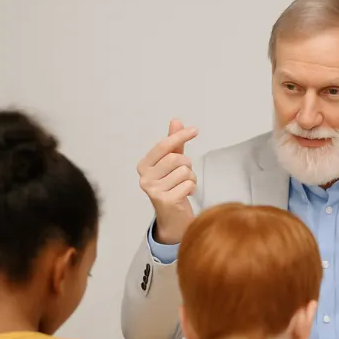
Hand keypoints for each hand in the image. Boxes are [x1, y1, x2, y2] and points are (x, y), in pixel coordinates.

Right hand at [137, 119, 198, 243]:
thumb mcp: (172, 163)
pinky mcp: (165, 200)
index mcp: (143, 165)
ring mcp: (153, 190)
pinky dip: (191, 188)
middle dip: (187, 165)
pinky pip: (188, 185)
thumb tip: (175, 121)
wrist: (173, 217)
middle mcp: (145, 177)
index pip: (163, 146)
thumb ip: (174, 143)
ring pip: (184, 172)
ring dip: (191, 178)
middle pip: (176, 159)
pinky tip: (185, 194)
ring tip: (184, 186)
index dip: (179, 136)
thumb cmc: (172, 187)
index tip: (195, 130)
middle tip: (185, 174)